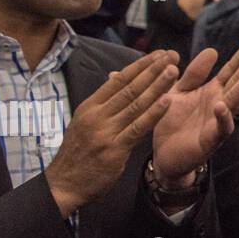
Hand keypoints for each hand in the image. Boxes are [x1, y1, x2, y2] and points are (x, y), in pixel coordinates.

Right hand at [44, 51, 181, 216]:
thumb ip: (104, 103)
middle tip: (172, 55)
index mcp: (90, 106)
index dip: (141, 65)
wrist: (64, 184)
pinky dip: (154, 113)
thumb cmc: (79, 152)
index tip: (159, 53)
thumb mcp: (85, 122)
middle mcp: (97, 116)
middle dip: (153, 70)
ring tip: (174, 70)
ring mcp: (105, 132)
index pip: (119, 80)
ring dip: (157, 86)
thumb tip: (118, 79)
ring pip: (136, 104)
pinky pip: (138, 128)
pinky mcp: (114, 149)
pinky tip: (168, 101)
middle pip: (129, 88)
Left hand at [152, 37, 238, 183]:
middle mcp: (220, 104)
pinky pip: (220, 128)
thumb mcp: (179, 92)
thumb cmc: (173, 122)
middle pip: (238, 82)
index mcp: (213, 91)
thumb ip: (194, 74)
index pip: (231, 70)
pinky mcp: (210, 140)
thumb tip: (213, 50)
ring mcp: (218, 121)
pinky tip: (222, 106)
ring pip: (235, 101)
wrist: (164, 156)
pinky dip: (223, 118)